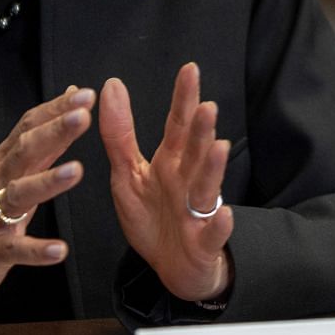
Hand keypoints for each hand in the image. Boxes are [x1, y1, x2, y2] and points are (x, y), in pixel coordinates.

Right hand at [0, 86, 92, 314]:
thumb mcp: (8, 169)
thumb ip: (40, 139)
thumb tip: (65, 102)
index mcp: (4, 163)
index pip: (29, 127)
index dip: (56, 110)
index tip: (84, 94)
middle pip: (25, 150)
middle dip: (54, 132)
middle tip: (82, 116)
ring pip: (20, 193)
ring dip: (48, 181)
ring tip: (75, 171)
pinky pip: (16, 249)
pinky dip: (37, 249)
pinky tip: (59, 250)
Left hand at [97, 63, 233, 302]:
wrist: (171, 265)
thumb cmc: (153, 216)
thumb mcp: (127, 174)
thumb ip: (119, 133)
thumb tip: (110, 86)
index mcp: (171, 162)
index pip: (178, 125)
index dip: (183, 98)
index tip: (189, 69)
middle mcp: (189, 180)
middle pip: (195, 151)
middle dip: (201, 129)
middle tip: (206, 107)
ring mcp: (199, 209)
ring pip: (207, 185)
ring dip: (213, 167)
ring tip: (219, 147)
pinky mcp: (204, 240)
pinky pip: (213, 232)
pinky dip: (219, 224)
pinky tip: (224, 214)